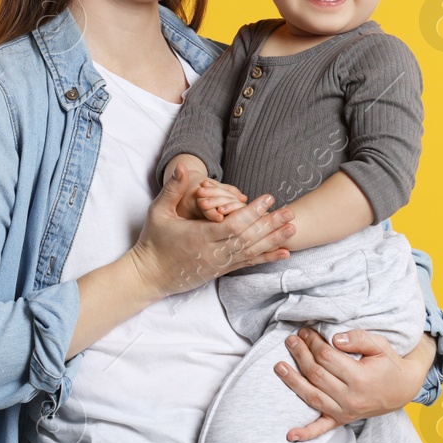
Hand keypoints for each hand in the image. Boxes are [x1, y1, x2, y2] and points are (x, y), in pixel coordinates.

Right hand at [127, 160, 295, 298]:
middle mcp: (213, 252)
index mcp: (200, 236)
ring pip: (252, 251)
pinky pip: (247, 263)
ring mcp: (219, 263)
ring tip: (293, 229)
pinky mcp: (220, 271)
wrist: (149, 275)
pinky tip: (284, 253)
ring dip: (274, 240)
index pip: (233, 224)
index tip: (269, 198)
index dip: (253, 212)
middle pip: (248, 238)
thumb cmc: (152, 241)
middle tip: (291, 212)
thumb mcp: (158, 211)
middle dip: (271, 225)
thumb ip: (172, 189)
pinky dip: (267, 257)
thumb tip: (182, 167)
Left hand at [277, 329, 435, 441]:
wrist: (403, 389)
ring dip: (293, 382)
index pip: (327, 357)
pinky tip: (290, 434)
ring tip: (279, 367)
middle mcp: (351, 398)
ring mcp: (345, 411)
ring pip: (312, 397)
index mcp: (360, 378)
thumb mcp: (380, 345)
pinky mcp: (342, 420)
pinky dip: (305, 433)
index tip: (305, 332)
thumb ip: (358, 339)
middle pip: (316, 374)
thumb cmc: (389, 364)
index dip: (313, 342)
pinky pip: (321, 428)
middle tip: (291, 340)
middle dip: (301, 355)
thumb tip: (334, 339)